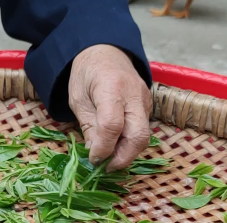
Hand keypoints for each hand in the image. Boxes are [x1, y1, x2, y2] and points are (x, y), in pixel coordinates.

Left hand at [68, 44, 153, 170]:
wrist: (105, 50)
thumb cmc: (87, 74)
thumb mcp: (78, 100)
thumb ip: (88, 127)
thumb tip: (96, 156)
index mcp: (111, 88)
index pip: (112, 126)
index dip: (103, 148)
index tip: (94, 159)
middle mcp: (134, 94)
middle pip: (138, 136)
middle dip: (123, 158)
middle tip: (106, 167)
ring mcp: (145, 100)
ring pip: (144, 136)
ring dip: (127, 152)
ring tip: (109, 158)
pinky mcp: (148, 105)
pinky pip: (142, 129)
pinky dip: (129, 142)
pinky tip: (115, 144)